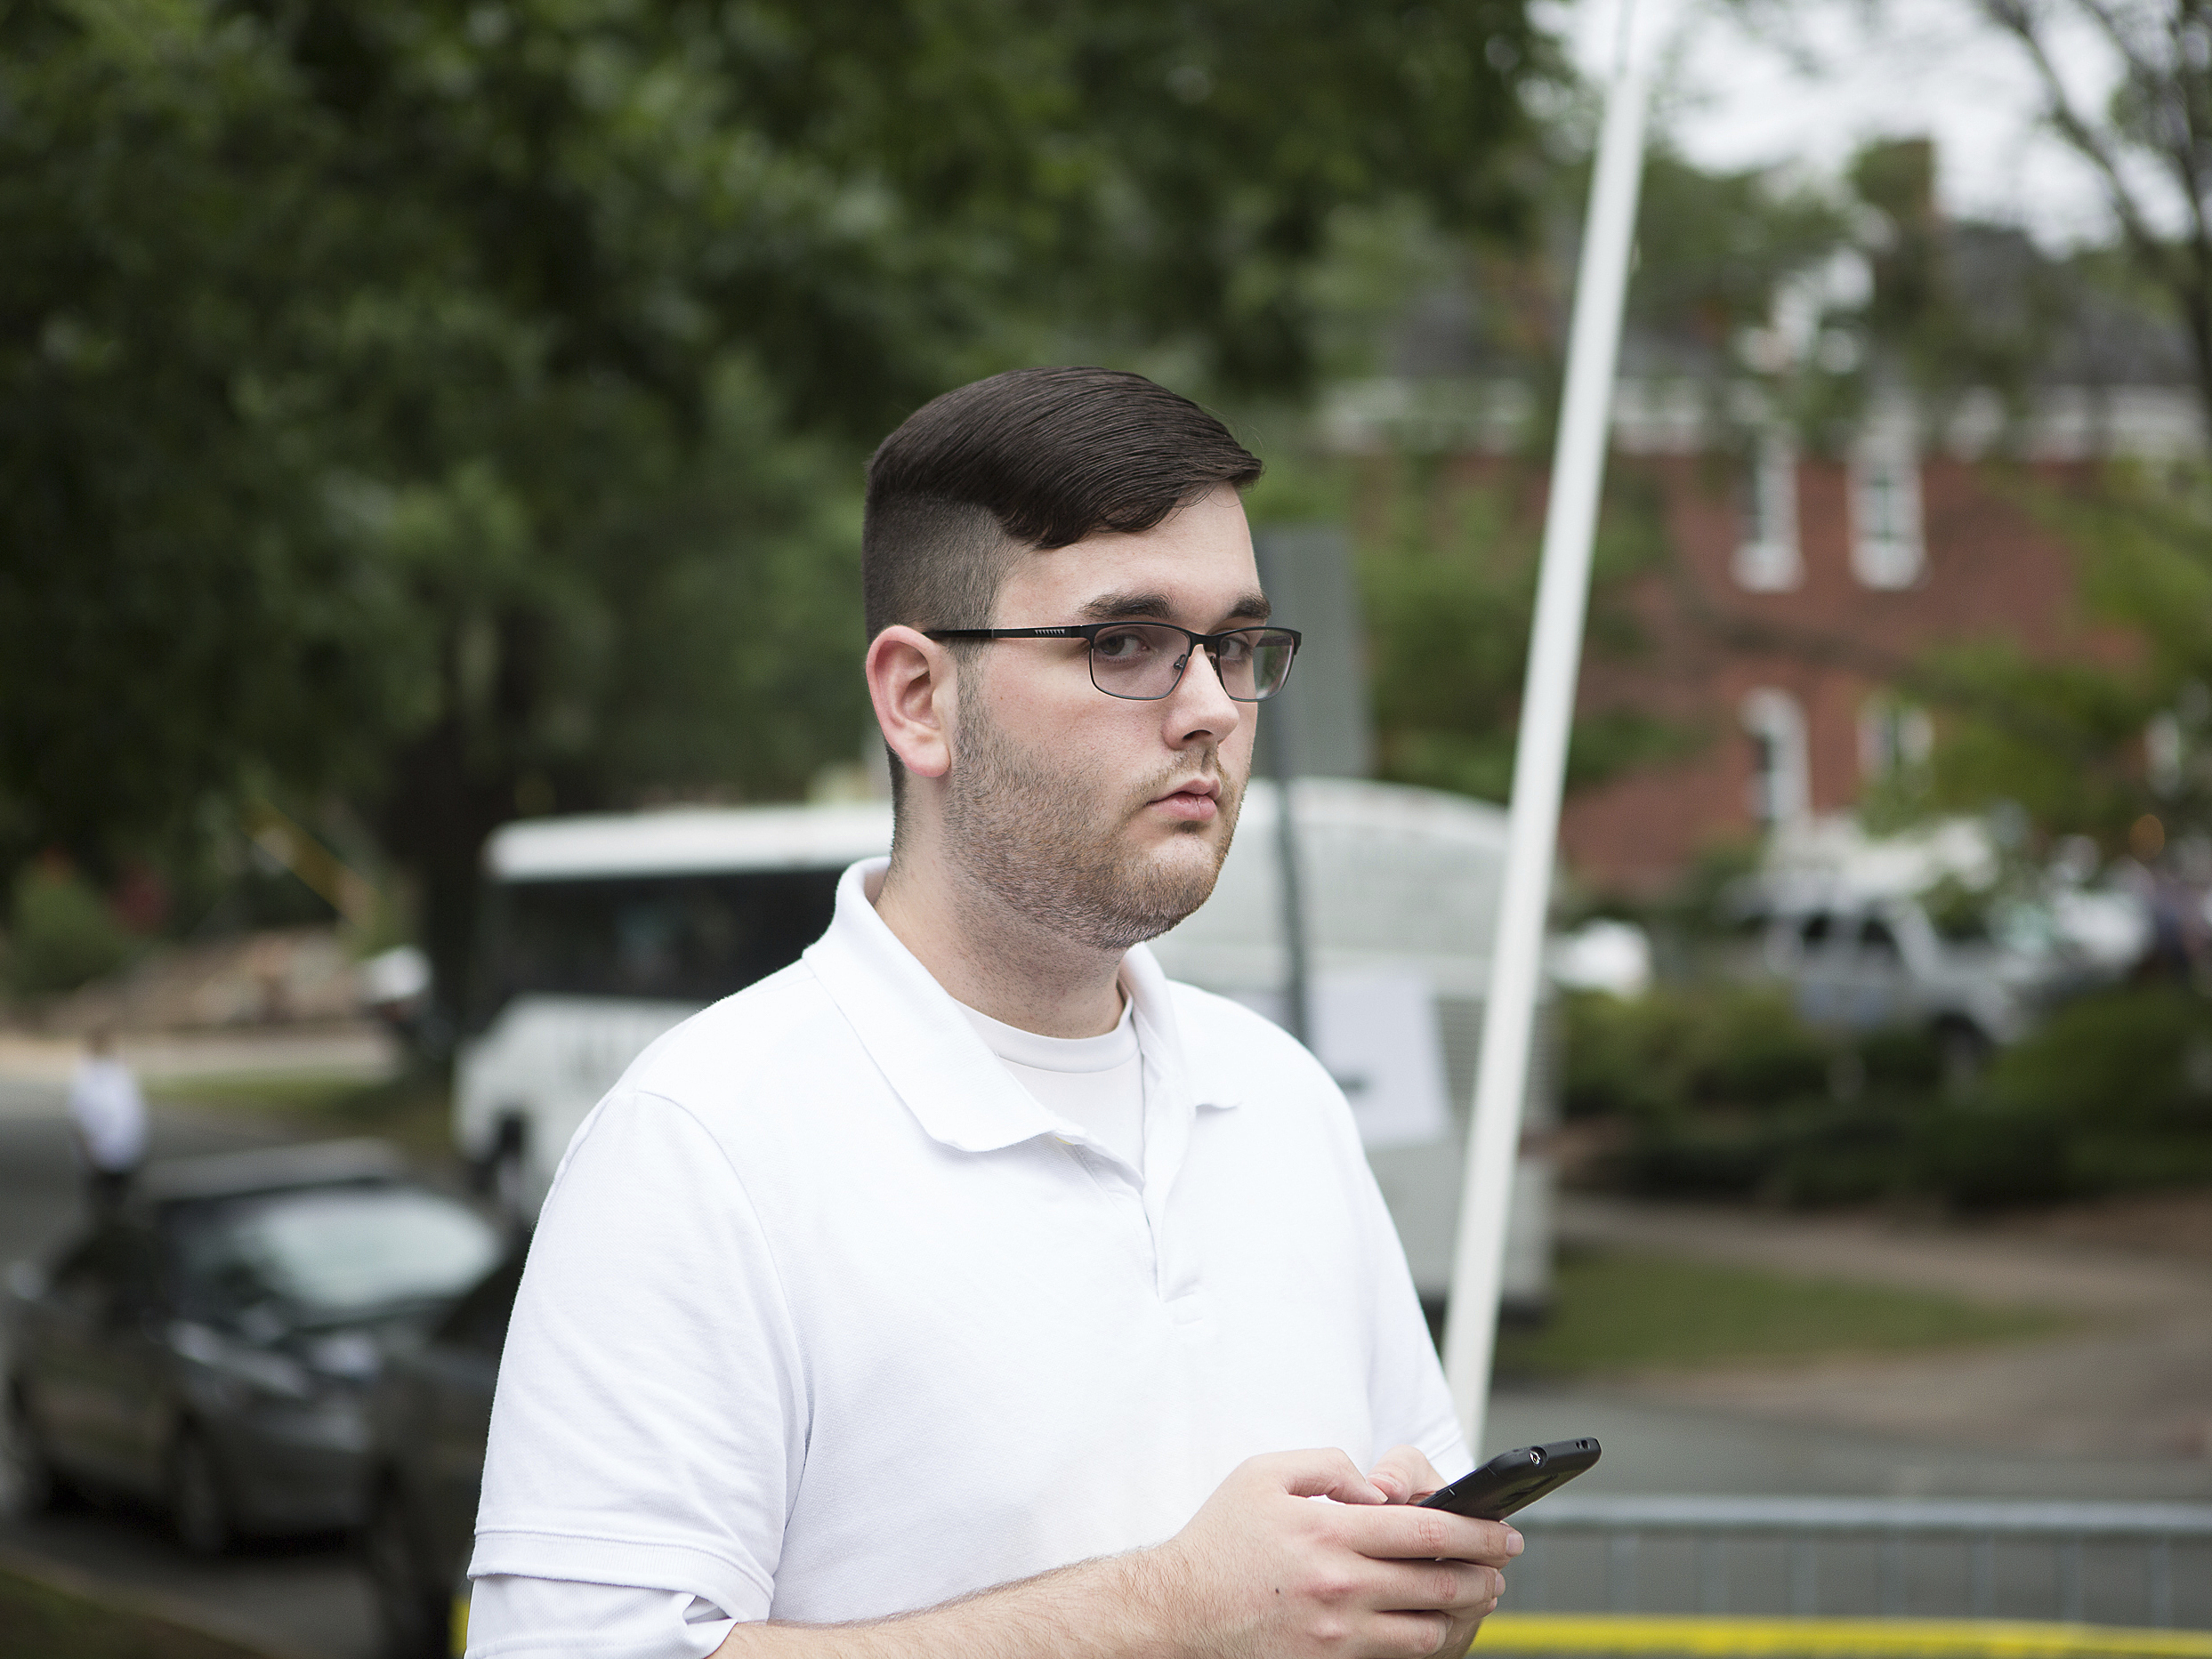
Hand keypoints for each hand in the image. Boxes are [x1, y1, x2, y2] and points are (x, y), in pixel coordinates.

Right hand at [1145, 1448, 1520, 1658]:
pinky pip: (1398, 1657)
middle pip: (1440, 1583)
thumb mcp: (1264, 1474)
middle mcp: (1341, 1585)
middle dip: (1484, 1573)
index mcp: (1330, 1530)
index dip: (1477, 1531)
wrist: (1178, 1614)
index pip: (1426, 1529)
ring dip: (1462, 1612)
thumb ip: (1328, 1465)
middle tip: (1501, 1566)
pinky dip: (1424, 1641)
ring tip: (1474, 1596)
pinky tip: (1430, 1625)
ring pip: (1428, 1628)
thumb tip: (1378, 1488)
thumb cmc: (1220, 1541)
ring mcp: (1338, 1634)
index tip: (1504, 1532)